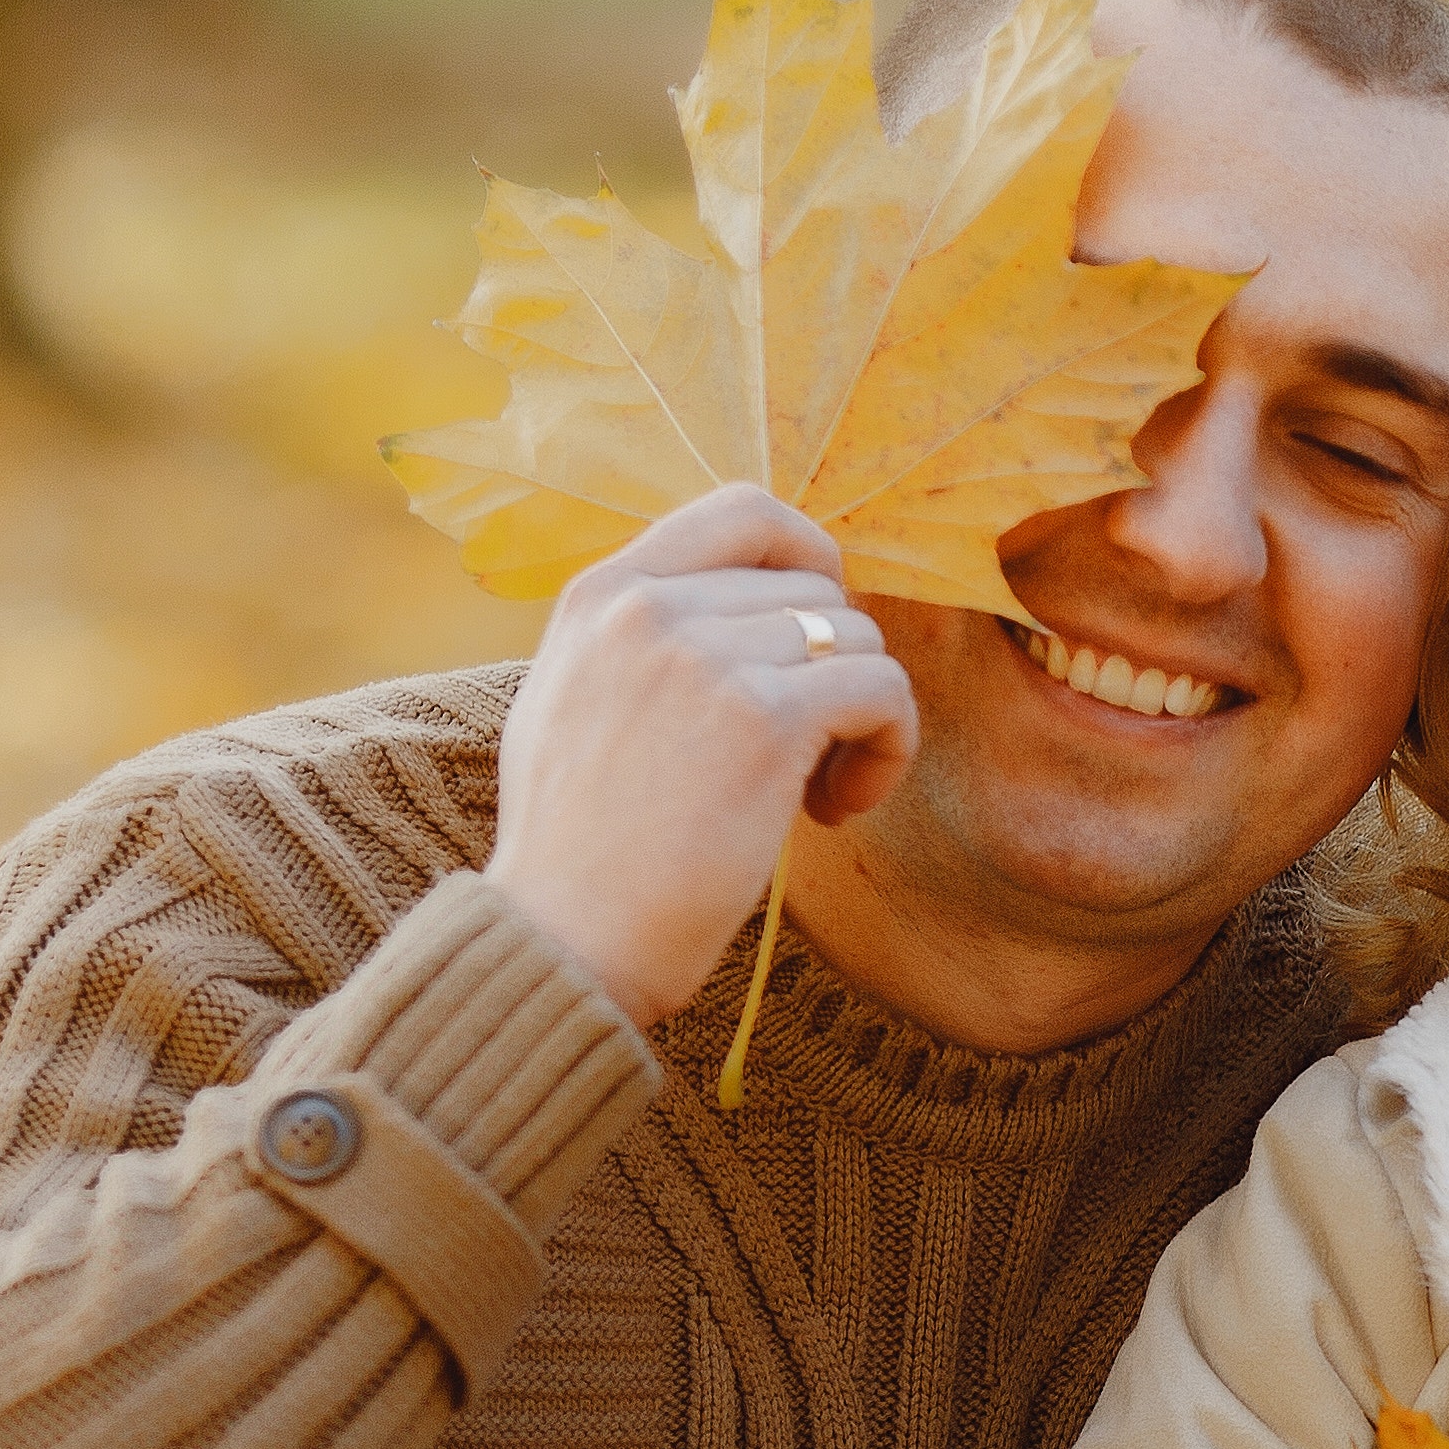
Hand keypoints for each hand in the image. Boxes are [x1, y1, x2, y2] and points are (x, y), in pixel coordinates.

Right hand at [484, 486, 922, 1028]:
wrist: (562, 938)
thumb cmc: (575, 847)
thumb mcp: (574, 700)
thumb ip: (644, 638)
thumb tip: (743, 607)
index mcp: (602, 592)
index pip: (743, 510)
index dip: (807, 559)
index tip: (815, 633)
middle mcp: (650, 606)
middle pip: (815, 588)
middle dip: (830, 667)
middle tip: (803, 751)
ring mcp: (707, 657)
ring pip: (857, 639)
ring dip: (861, 718)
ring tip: (814, 793)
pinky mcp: (766, 722)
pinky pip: (883, 691)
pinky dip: (887, 749)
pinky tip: (835, 810)